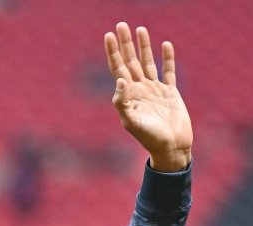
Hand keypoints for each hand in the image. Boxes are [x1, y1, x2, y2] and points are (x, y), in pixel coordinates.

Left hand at [105, 22, 192, 171]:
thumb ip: (122, 102)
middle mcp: (139, 89)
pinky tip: (165, 45)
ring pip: (147, 62)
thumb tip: (120, 81)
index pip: (117, 69)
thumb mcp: (131, 121)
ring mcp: (155, 90)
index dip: (113, 53)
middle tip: (121, 25)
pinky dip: (167, 58)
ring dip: (144, 46)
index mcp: (128, 95)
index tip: (108, 36)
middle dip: (125, 44)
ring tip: (140, 29)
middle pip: (130, 61)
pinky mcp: (170, 92)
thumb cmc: (148, 138)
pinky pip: (168, 71)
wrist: (170, 147)